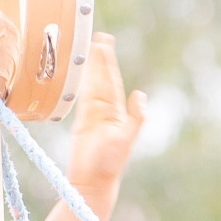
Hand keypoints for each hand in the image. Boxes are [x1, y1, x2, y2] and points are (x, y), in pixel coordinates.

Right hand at [67, 33, 148, 209]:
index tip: (106, 44)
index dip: (108, 63)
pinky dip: (81, 85)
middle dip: (100, 60)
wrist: (93, 182)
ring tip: (88, 48)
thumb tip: (140, 95)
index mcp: (118, 114)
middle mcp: (106, 113)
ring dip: (90, 68)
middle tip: (98, 38)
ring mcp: (93, 117)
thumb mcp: (126, 139)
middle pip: (101, 80)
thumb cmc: (110, 164)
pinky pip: (80, 98)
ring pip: (90, 86)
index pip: (112, 82)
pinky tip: (80, 73)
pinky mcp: (81, 123)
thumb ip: (135, 118)